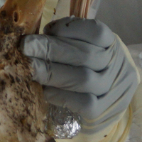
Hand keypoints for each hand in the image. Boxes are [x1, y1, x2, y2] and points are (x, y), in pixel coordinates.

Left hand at [22, 17, 137, 132]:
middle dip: (51, 49)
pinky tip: (47, 92)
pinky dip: (63, 96)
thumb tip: (37, 40)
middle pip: (84, 55)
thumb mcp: (88, 48)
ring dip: (53, 72)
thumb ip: (68, 42)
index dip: (71, 29)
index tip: (47, 29)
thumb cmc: (92, 68)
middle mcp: (116, 65)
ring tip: (31, 69)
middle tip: (25, 47)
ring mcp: (112, 89)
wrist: (111, 102)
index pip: (96, 32)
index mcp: (112, 44)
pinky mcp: (104, 112)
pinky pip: (84, 103)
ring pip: (83, 79)